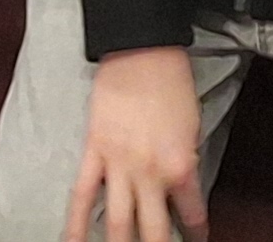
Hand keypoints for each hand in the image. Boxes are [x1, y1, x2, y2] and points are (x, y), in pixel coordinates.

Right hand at [68, 47, 207, 241]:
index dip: (196, 234)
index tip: (196, 241)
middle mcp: (150, 174)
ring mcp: (119, 165)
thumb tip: (180, 187)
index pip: (192, 215)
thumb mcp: (192, 128)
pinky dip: (76, 223)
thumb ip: (185, 161)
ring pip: (117, 221)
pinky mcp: (94, 151)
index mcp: (181, 167)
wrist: (142, 49)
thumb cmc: (172, 82)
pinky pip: (83, 194)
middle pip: (153, 232)